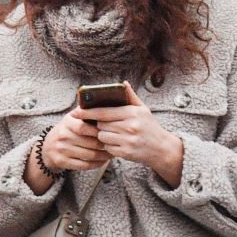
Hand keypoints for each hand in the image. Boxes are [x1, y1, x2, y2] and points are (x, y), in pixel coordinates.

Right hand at [39, 109, 108, 172]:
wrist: (48, 147)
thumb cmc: (67, 130)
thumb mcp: (72, 118)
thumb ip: (86, 111)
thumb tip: (103, 99)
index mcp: (67, 122)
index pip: (84, 127)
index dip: (98, 131)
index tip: (110, 132)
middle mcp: (63, 136)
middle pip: (90, 143)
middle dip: (105, 145)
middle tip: (115, 145)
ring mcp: (62, 150)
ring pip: (89, 155)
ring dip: (104, 156)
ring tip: (112, 153)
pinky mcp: (62, 162)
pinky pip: (84, 165)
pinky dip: (96, 164)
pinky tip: (103, 161)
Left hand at [70, 82, 184, 184]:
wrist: (161, 149)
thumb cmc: (150, 127)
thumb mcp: (143, 109)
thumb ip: (131, 97)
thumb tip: (122, 83)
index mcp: (132, 113)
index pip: (103, 112)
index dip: (87, 112)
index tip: (75, 112)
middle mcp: (130, 126)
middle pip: (100, 124)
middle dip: (100, 124)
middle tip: (106, 124)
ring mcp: (127, 140)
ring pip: (102, 136)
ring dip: (103, 136)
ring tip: (115, 134)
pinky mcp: (125, 152)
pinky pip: (107, 148)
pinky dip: (109, 146)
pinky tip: (118, 143)